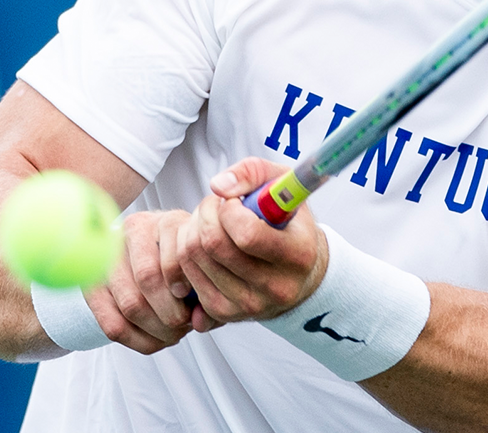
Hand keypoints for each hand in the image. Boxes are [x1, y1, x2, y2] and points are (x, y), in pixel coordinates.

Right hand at [84, 209, 192, 353]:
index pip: (174, 259)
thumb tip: (198, 322)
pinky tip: (155, 340)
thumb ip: (208, 293)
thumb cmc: (188, 268)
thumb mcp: (202, 271)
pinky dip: (137, 341)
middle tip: (184, 326)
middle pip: (148, 279)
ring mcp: (109, 258)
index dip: (185, 289)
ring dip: (156, 330)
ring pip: (130, 304)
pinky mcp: (92, 284)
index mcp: (167, 222)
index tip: (194, 306)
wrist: (152, 259)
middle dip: (172, 315)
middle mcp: (134, 230)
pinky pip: (112, 324)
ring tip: (173, 334)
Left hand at [177, 157, 328, 329]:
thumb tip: (218, 186)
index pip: (246, 234)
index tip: (234, 201)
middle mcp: (276, 287)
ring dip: (192, 231)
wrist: (300, 275)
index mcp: (298, 254)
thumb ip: (253, 173)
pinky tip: (204, 246)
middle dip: (205, 214)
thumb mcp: (284, 186)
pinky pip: (187, 278)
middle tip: (215, 207)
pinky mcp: (226, 314)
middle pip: (213, 245)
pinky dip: (187, 255)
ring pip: (194, 259)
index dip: (229, 209)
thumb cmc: (289, 224)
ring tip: (210, 223)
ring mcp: (249, 305)